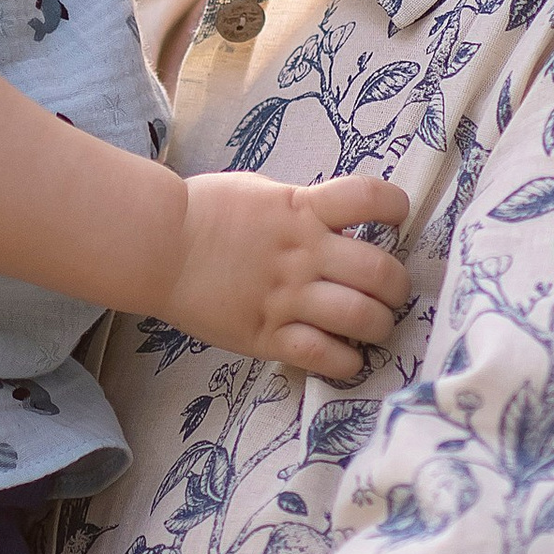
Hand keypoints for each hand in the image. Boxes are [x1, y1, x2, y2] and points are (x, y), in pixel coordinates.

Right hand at [164, 171, 409, 382]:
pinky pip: (324, 356)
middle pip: (381, 272)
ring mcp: (287, 297)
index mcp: (303, 209)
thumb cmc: (204, 212)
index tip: (395, 220)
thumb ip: (300, 205)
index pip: (372, 199)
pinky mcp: (266, 335)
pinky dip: (347, 362)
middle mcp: (304, 253)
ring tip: (373, 327)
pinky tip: (347, 357)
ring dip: (380, 326)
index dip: (396, 208)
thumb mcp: (260, 191)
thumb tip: (335, 216)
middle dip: (397, 286)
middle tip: (388, 293)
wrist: (156, 245)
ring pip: (362, 317)